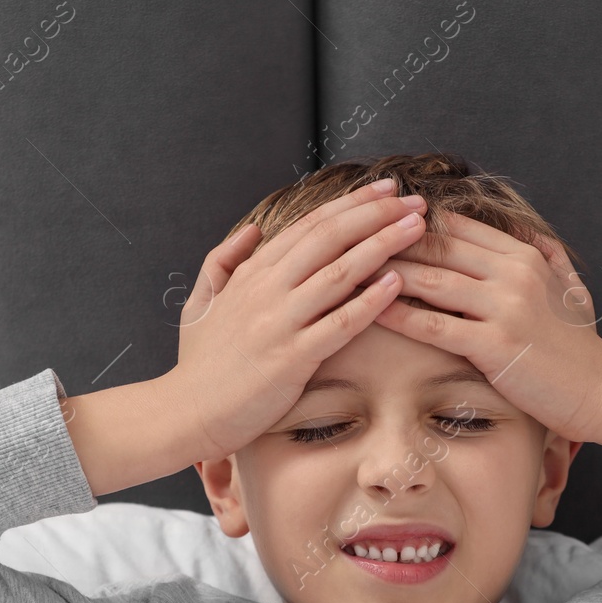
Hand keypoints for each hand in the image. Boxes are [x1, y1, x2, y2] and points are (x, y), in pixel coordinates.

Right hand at [168, 181, 426, 458]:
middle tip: (416, 200)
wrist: (184, 413)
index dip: (351, 203)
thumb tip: (252, 231)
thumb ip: (223, 262)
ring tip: (417, 228)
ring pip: (339, 272)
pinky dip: (370, 301)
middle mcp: (266, 289)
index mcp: (251, 273)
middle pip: (330, 237)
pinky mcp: (291, 358)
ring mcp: (279, 322)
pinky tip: (397, 282)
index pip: (309, 225)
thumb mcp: (199, 302)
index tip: (385, 188)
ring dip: (383, 246)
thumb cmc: (199, 364)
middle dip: (377, 213)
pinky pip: (339, 323)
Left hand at [362, 211, 601, 443]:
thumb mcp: (570, 289)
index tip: (375, 224)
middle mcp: (514, 272)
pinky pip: (435, 323)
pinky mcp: (494, 344)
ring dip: (385, 273)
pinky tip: (371, 311)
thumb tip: (530, 231)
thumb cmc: (581, 346)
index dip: (413, 222)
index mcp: (525, 255)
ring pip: (431, 278)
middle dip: (388, 241)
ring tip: (346, 272)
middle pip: (437, 245)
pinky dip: (400, 314)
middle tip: (345, 242)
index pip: (457, 226)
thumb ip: (549, 256)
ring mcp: (505, 306)